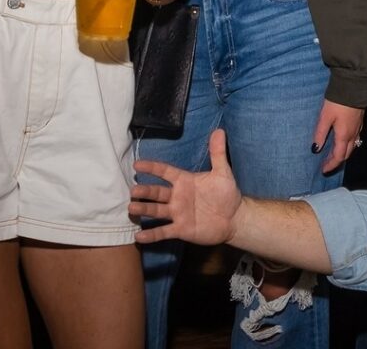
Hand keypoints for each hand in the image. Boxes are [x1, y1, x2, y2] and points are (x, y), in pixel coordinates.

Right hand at [132, 129, 241, 244]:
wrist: (234, 218)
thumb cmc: (226, 194)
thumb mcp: (223, 172)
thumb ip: (218, 153)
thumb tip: (219, 130)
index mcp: (184, 181)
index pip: (165, 172)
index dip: (152, 168)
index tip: (137, 164)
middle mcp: (177, 196)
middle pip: (157, 192)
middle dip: (145, 191)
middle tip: (133, 190)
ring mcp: (178, 214)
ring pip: (156, 211)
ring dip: (144, 210)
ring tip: (131, 208)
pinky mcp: (181, 229)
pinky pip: (164, 232)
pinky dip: (151, 235)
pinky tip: (138, 236)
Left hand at [312, 101, 364, 173]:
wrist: (354, 87)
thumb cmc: (337, 103)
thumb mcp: (325, 118)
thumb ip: (320, 134)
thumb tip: (315, 149)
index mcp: (344, 136)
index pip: (339, 156)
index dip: (331, 164)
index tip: (323, 170)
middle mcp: (353, 135)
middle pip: (347, 153)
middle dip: (337, 160)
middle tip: (327, 164)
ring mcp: (358, 128)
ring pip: (352, 146)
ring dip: (343, 153)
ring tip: (333, 154)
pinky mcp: (359, 121)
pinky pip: (355, 139)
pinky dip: (347, 145)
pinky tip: (342, 140)